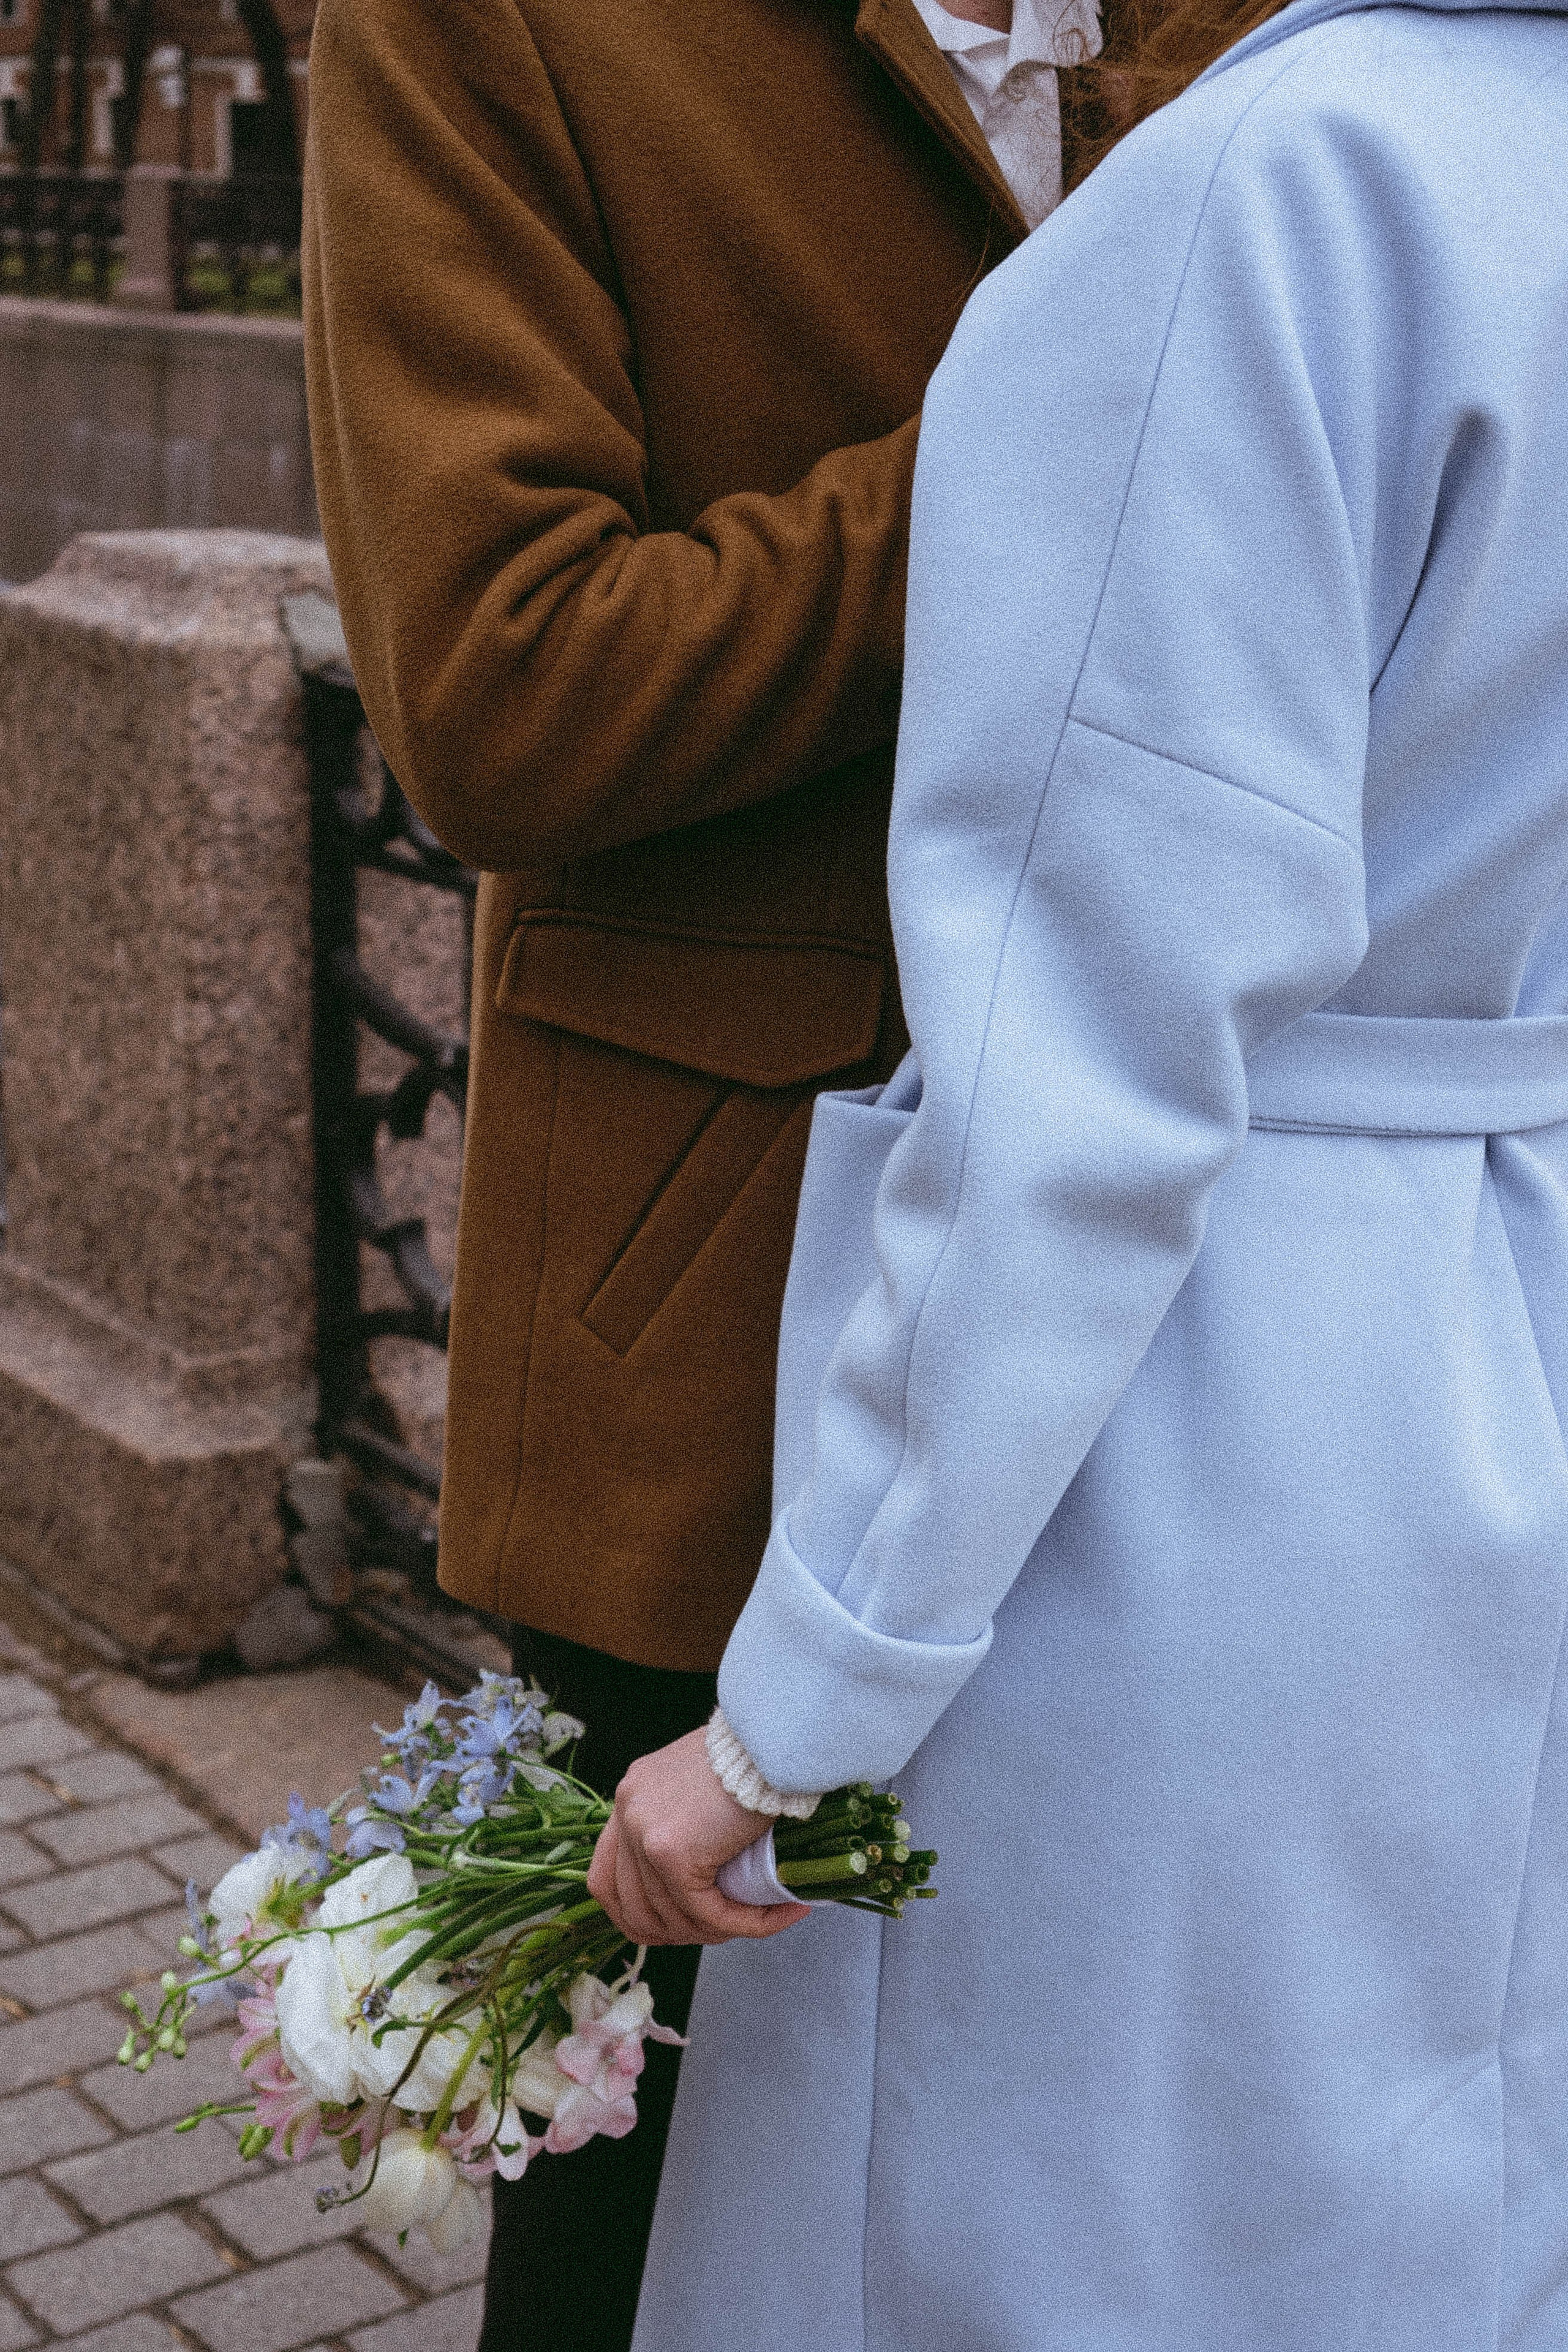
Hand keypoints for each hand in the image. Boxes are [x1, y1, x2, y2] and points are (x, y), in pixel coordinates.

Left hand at [586, 1729, 810, 1945]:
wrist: (775, 1738)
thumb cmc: (754, 1754)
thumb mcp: (702, 1784)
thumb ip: (686, 1820)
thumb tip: (700, 1874)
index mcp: (631, 1795)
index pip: (606, 1877)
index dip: (636, 1914)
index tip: (676, 1925)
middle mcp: (627, 1811)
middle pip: (631, 1906)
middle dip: (679, 1931)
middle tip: (724, 1929)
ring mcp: (643, 1832)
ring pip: (670, 1916)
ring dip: (714, 1931)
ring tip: (757, 1919)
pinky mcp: (672, 1853)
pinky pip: (705, 1912)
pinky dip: (741, 1924)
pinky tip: (771, 1918)